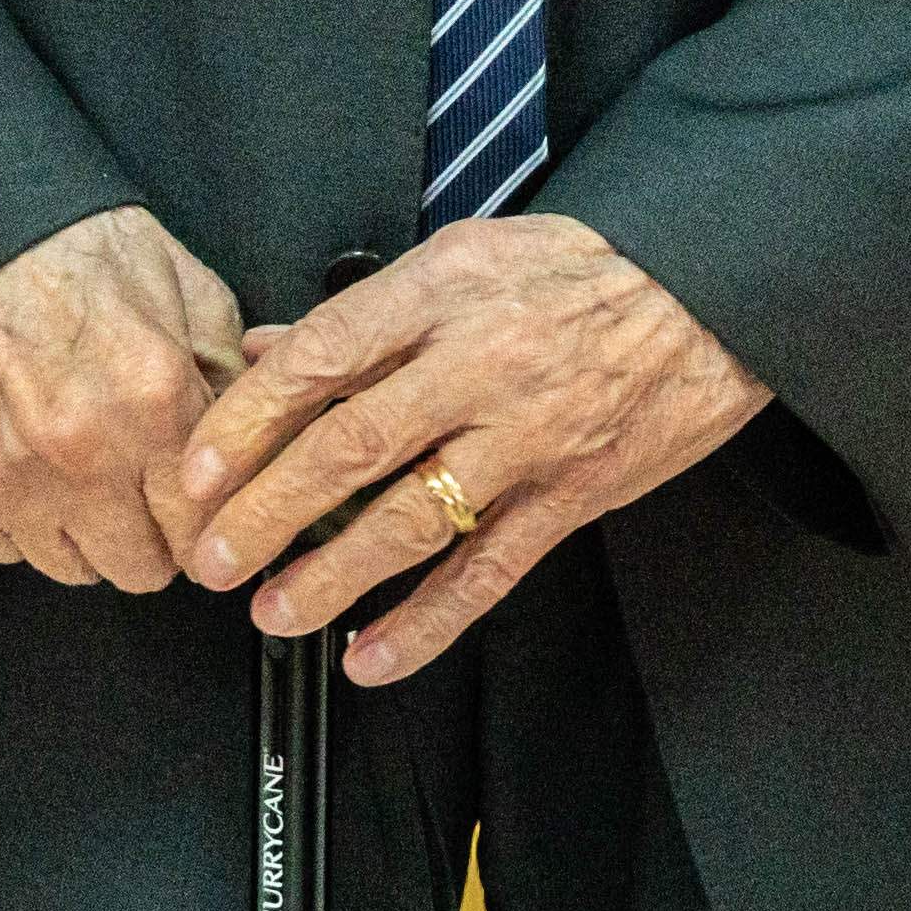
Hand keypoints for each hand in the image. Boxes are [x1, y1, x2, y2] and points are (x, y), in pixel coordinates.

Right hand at [0, 207, 248, 592]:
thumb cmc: (80, 251)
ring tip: (84, 477)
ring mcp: (5, 474)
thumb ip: (229, 381)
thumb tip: (253, 445)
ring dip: (85, 535)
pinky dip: (20, 523)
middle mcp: (78, 450)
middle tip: (143, 498)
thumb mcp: (191, 292)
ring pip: (70, 568)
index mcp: (151, 402)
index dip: (207, 526)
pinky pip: (2, 549)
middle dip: (153, 540)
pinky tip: (31, 471)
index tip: (200, 518)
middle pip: (140, 569)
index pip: (202, 529)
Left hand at [167, 216, 768, 683]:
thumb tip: (267, 349)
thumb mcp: (467, 254)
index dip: (250, 420)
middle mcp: (480, 363)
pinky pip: (488, 571)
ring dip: (333, 577)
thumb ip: (366, 310)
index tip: (197, 469)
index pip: (323, 358)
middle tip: (214, 557)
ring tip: (274, 613)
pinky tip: (373, 656)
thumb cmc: (584, 268)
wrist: (713, 292)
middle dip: (270, 510)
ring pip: (413, 518)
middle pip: (354, 445)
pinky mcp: (572, 494)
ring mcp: (528, 435)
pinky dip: (426, 624)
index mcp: (443, 292)